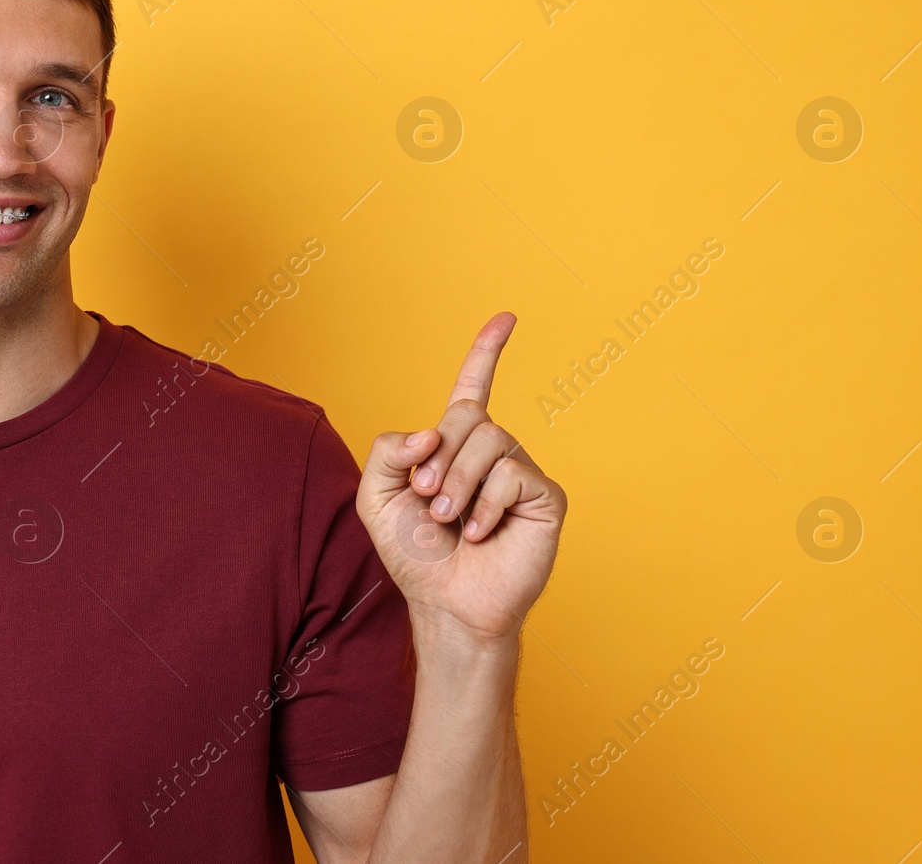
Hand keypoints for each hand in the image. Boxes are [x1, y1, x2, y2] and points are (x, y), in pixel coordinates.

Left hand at [356, 313, 566, 645]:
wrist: (447, 604)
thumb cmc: (415, 555)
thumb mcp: (377, 498)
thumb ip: (387, 451)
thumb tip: (429, 433)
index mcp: (454, 446)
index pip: (472, 388)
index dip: (487, 352)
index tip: (507, 317)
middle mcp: (492, 452)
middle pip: (466, 416)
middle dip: (439, 457)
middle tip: (430, 499)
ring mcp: (520, 471)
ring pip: (489, 439)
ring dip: (458, 482)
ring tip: (452, 520)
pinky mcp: (543, 496)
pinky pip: (512, 472)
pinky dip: (486, 503)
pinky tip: (481, 532)